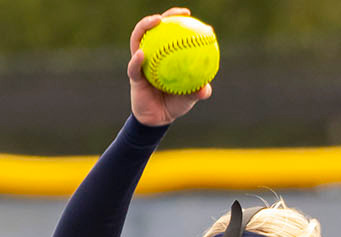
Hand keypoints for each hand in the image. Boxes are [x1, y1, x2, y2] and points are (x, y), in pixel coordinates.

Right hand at [128, 8, 212, 125]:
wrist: (158, 120)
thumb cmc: (175, 103)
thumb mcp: (191, 97)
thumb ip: (199, 91)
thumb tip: (206, 87)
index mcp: (166, 55)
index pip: (171, 33)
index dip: (178, 20)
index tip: (189, 14)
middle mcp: (153, 54)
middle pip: (154, 29)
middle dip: (164, 16)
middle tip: (176, 13)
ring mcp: (141, 63)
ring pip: (138, 39)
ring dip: (144, 27)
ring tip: (155, 21)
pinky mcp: (133, 76)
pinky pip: (133, 67)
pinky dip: (136, 60)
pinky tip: (142, 54)